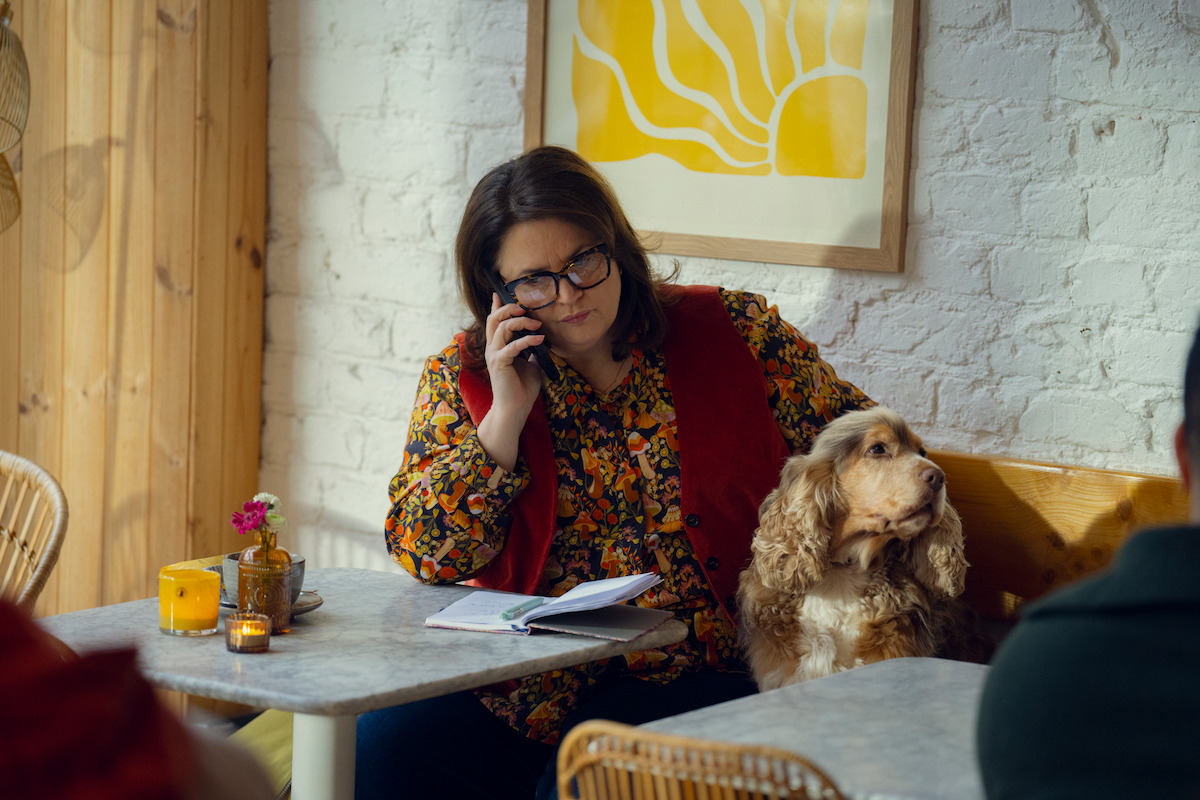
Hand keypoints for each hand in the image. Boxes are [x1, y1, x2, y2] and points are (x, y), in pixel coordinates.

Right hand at [477, 293, 545, 469]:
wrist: (516, 409)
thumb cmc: (523, 388)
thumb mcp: (531, 364)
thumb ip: (531, 351)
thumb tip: (541, 339)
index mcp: (499, 347)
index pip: (494, 322)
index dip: (496, 306)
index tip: (499, 293)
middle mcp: (493, 349)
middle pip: (493, 319)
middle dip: (507, 308)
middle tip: (523, 307)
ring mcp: (494, 355)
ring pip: (501, 328)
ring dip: (519, 322)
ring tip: (536, 323)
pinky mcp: (499, 364)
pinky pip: (512, 346)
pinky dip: (527, 340)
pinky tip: (540, 339)